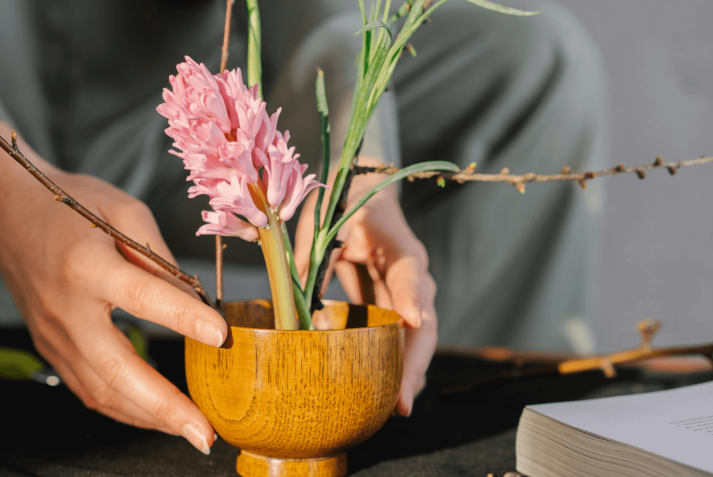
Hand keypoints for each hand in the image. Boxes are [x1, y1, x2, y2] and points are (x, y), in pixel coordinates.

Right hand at [0, 121, 224, 452]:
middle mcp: (66, 307)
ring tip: (190, 430)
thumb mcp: (123, 210)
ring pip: (100, 391)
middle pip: (115, 369)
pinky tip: (154, 415)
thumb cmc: (68, 204)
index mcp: (87, 264)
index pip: (142, 295)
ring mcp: (53, 334)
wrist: (5, 211)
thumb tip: (194, 301)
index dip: (184, 318)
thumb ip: (159, 257)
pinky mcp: (49, 347)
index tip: (222, 337)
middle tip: (204, 432)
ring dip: (148, 417)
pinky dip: (124, 408)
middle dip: (164, 407)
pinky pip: (87, 389)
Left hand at [294, 158, 436, 416]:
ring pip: (417, 338)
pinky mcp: (396, 306)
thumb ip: (312, 258)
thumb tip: (289, 303)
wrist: (366, 193)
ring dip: (409, 373)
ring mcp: (407, 294)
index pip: (409, 272)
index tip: (412, 321)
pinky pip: (402, 339)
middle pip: (423, 322)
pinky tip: (388, 395)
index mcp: (399, 246)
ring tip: (397, 408)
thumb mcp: (327, 220)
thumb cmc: (346, 203)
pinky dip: (397, 366)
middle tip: (402, 400)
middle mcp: (412, 275)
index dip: (410, 297)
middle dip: (414, 363)